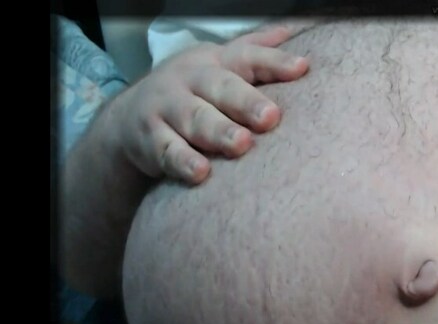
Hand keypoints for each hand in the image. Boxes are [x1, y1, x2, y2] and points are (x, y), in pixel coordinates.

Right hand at [111, 25, 308, 184]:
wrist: (129, 117)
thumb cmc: (191, 91)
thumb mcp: (219, 66)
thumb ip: (255, 50)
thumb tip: (293, 30)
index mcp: (214, 62)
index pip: (247, 57)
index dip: (274, 61)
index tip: (301, 68)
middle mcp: (189, 80)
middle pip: (219, 88)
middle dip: (245, 102)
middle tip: (270, 117)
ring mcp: (166, 108)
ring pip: (194, 119)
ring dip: (217, 132)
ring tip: (241, 144)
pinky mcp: (150, 139)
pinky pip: (167, 151)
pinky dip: (182, 162)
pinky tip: (201, 173)